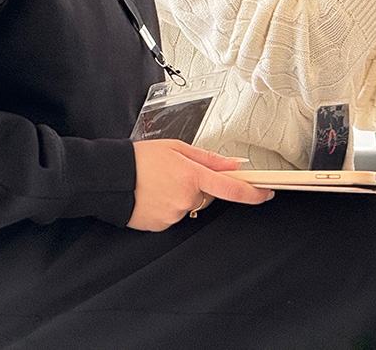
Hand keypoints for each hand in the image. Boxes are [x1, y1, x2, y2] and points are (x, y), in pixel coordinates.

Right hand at [128, 140, 272, 231]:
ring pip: (189, 206)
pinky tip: (153, 196)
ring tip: (159, 184)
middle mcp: (186, 198)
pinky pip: (174, 216)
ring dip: (181, 196)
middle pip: (207, 196)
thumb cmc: (140, 158)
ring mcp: (173, 214)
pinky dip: (168, 206)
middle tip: (177, 175)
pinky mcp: (161, 226)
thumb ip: (209, 158)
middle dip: (199, 186)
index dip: (253, 193)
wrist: (108, 178)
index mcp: (193, 175)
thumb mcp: (177, 148)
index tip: (266, 193)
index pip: (232, 188)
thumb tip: (234, 165)